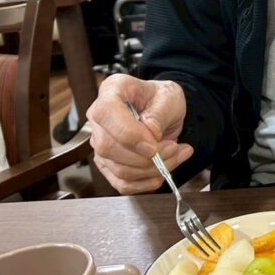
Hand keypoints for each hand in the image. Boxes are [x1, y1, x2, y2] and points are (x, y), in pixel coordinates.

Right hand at [86, 74, 193, 194]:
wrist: (163, 110)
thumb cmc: (162, 98)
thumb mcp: (169, 96)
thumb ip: (159, 113)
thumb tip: (150, 133)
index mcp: (111, 91)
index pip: (106, 114)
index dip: (129, 135)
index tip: (154, 146)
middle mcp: (99, 118)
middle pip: (109, 148)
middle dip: (147, 157)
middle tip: (173, 148)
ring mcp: (100, 142)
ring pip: (119, 169)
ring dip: (152, 170)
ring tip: (175, 155)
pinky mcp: (108, 164)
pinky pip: (123, 183)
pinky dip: (147, 182)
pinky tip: (163, 171)